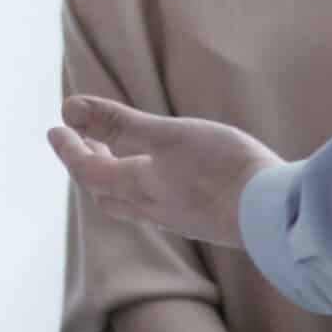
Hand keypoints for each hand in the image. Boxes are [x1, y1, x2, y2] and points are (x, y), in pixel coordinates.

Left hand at [47, 95, 281, 248]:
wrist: (276, 215)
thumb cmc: (221, 169)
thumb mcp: (167, 135)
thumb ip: (119, 123)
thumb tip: (67, 110)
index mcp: (139, 187)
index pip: (88, 171)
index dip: (69, 150)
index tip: (55, 129)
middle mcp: (154, 209)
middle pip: (107, 191)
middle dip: (89, 165)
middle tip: (80, 139)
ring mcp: (181, 219)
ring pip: (134, 203)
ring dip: (117, 177)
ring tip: (119, 156)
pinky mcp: (207, 221)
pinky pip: (161, 207)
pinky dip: (147, 186)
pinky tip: (168, 177)